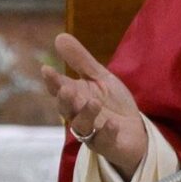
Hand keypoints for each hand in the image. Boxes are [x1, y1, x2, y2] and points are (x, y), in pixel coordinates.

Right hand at [41, 33, 146, 178]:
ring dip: (86, 114)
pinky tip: (112, 124)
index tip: (46, 69)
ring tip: (93, 102)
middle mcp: (79, 115)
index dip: (52, 81)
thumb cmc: (113, 104)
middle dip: (65, 100)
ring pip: (82, 126)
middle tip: (66, 88)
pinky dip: (107, 133)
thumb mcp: (100, 78)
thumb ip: (81, 61)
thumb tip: (59, 36)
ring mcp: (92, 132)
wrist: (134, 131)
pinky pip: (105, 140)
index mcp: (76, 98)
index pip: (59, 89)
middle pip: (67, 109)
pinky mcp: (108, 145)